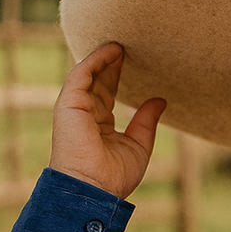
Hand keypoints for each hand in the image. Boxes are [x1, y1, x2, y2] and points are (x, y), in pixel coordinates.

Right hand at [50, 42, 165, 199]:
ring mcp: (75, 108)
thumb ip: (147, 121)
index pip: (107, 94)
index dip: (118, 76)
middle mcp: (84, 114)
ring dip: (104, 57)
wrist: (94, 189)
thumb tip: (160, 100)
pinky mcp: (69, 103)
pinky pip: (82, 73)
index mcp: (98, 125)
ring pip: (89, 74)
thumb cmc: (113, 177)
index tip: (131, 60)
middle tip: (128, 45)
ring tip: (122, 42)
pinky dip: (96, 60)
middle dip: (112, 63)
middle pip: (98, 81)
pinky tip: (113, 50)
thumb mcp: (139, 145)